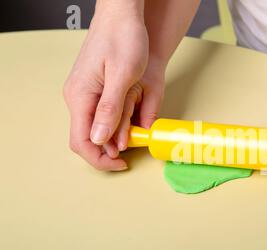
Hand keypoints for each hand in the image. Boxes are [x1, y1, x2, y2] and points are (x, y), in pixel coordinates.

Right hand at [63, 1, 164, 170]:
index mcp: (80, 96)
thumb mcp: (122, 75)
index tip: (122, 164)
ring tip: (137, 133)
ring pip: (97, 128)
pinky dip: (118, 124)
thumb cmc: (123, 38)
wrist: (123, 16)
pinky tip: (132, 122)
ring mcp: (86, 95)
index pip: (82, 141)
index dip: (100, 159)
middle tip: (133, 150)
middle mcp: (79, 98)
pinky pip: (103, 116)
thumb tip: (100, 140)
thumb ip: (110, 108)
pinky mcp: (96, 91)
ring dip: (116, 137)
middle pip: (88, 138)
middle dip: (109, 150)